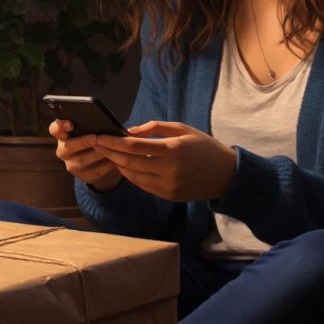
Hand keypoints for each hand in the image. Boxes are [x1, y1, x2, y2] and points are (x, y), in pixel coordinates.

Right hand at [48, 119, 122, 191]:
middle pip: (68, 146)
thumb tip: (100, 121)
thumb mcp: (89, 130)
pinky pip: (95, 171)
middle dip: (83, 142)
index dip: (60, 126)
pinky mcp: (83, 176)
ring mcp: (71, 165)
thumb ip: (89, 124)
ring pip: (82, 161)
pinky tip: (115, 159)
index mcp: (62, 135)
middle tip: (96, 138)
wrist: (99, 161)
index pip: (55, 129)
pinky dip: (106, 165)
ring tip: (109, 147)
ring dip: (97, 153)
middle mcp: (63, 151)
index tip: (70, 124)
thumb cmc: (93, 138)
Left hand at [92, 121, 236, 201]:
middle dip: (109, 152)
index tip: (100, 136)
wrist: (226, 175)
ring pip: (133, 176)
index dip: (113, 141)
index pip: (134, 146)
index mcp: (172, 149)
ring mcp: (168, 185)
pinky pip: (143, 185)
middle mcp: (169, 169)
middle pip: (129, 162)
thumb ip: (155, 127)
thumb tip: (129, 131)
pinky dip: (131, 176)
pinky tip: (124, 167)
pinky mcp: (168, 196)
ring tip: (108, 155)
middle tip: (96, 144)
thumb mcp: (183, 129)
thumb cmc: (204, 147)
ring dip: (118, 165)